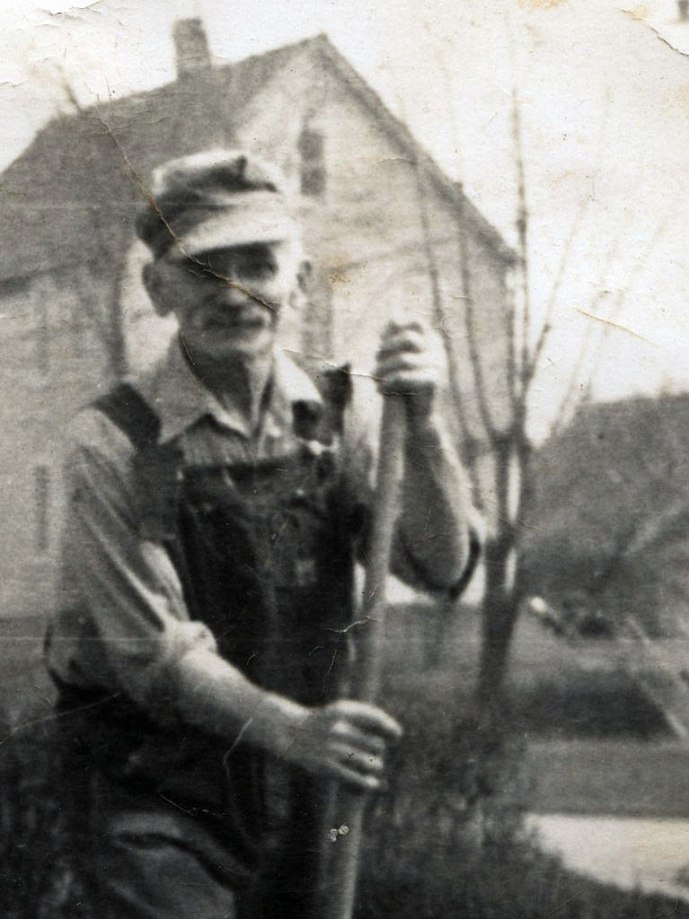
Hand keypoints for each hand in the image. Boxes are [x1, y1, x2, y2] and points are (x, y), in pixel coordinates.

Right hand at [280, 699, 401, 791]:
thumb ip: (368, 717)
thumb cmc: (325, 722)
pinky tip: (373, 785)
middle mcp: (338, 727)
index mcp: (343, 710)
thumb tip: (397, 733)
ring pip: (366, 761)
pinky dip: (365, 783)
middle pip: (375, 743)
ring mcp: (331, 747)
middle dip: (378, 749)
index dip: (389, 727)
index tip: (396, 735)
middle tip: (375, 752)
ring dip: (374, 766)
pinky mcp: (326, 766)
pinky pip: (352, 777)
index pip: (375, 719)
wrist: (291, 732)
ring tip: (375, 766)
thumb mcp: (343, 711)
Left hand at [375, 321, 442, 419]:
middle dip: (386, 349)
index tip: (380, 343)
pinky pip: (404, 376)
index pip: (416, 322)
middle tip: (375, 361)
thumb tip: (392, 317)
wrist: (418, 420)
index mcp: (433, 343)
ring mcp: (438, 367)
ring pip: (403, 359)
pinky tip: (381, 390)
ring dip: (383, 369)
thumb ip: (398, 341)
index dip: (395, 328)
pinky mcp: (433, 382)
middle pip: (408, 338)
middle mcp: (438, 352)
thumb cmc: (405, 388)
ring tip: (374, 378)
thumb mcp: (400, 362)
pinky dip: (388, 382)